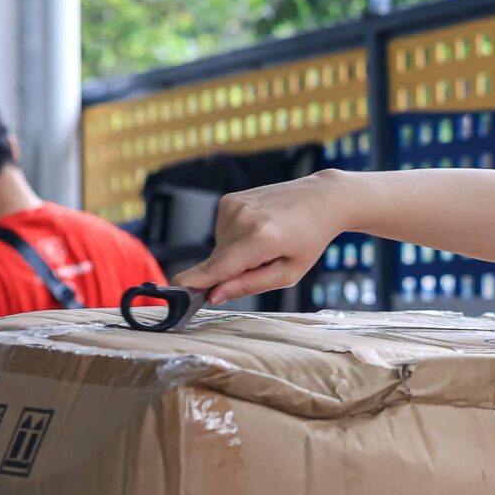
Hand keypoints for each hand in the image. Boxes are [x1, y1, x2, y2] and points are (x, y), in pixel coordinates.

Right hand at [173, 170, 355, 304]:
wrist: (320, 199)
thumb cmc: (309, 239)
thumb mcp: (288, 273)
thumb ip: (249, 285)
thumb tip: (214, 295)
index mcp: (260, 239)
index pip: (217, 267)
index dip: (194, 282)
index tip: (174, 292)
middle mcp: (242, 219)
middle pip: (217, 262)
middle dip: (232, 271)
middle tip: (265, 261)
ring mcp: (233, 206)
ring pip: (219, 248)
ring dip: (236, 253)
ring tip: (266, 241)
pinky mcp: (228, 200)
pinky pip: (222, 233)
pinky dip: (235, 238)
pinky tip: (258, 229)